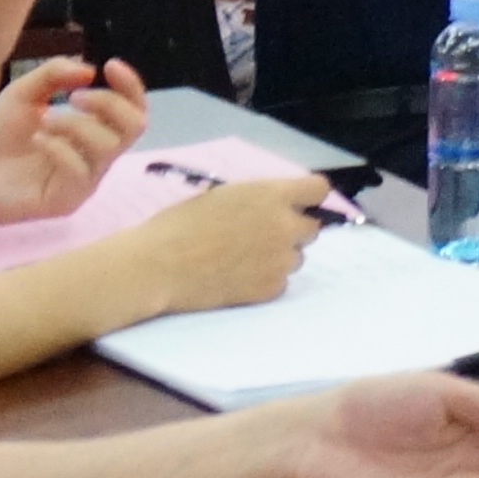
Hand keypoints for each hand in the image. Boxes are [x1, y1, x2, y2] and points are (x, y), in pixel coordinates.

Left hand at [0, 57, 151, 228]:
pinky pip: (80, 171)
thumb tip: (90, 70)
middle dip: (108, 103)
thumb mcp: (24, 93)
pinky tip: (37, 141)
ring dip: (77, 124)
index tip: (109, 65)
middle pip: (135, 127)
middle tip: (73, 97)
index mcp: (93, 133)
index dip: (131, 86)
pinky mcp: (66, 201)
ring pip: (109, 147)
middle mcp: (96, 158)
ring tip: (45, 120)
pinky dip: (60, 147)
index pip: (133, 110)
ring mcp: (84, 182)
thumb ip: (54, 73)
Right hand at [92, 172, 330, 319]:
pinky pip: (281, 282)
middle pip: (312, 227)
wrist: (159, 265)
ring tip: (243, 260)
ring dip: (279, 257)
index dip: (308, 197)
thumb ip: (258, 200)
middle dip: (293, 230)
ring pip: (297, 257)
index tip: (297, 205)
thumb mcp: (224, 196)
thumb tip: (274, 205)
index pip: (319, 189)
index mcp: (272, 195)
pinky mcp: (272, 288)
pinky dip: (266, 280)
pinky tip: (238, 278)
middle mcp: (285, 225)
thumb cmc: (181, 225)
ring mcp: (281, 259)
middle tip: (263, 237)